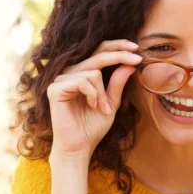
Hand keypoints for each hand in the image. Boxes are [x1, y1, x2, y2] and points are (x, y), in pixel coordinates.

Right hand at [47, 40, 141, 158]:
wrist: (79, 146)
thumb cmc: (93, 127)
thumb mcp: (111, 102)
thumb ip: (118, 83)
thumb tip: (130, 63)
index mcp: (83, 73)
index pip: (100, 52)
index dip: (118, 47)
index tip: (137, 49)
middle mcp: (70, 73)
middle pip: (98, 54)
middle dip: (120, 56)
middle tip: (137, 59)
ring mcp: (61, 79)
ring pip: (94, 72)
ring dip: (103, 93)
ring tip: (101, 108)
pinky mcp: (55, 88)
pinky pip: (83, 80)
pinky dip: (93, 94)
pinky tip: (92, 105)